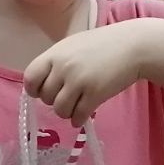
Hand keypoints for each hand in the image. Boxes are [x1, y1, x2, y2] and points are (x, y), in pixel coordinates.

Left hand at [23, 22, 144, 124]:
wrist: (132, 46)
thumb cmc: (102, 45)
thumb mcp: (73, 46)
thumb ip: (56, 62)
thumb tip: (41, 86)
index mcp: (55, 54)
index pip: (31, 78)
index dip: (35, 89)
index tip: (44, 91)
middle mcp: (63, 67)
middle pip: (46, 97)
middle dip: (55, 101)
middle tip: (68, 97)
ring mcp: (79, 81)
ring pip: (60, 110)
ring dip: (67, 112)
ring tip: (77, 106)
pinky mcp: (95, 94)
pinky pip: (78, 116)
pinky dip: (79, 119)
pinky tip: (84, 114)